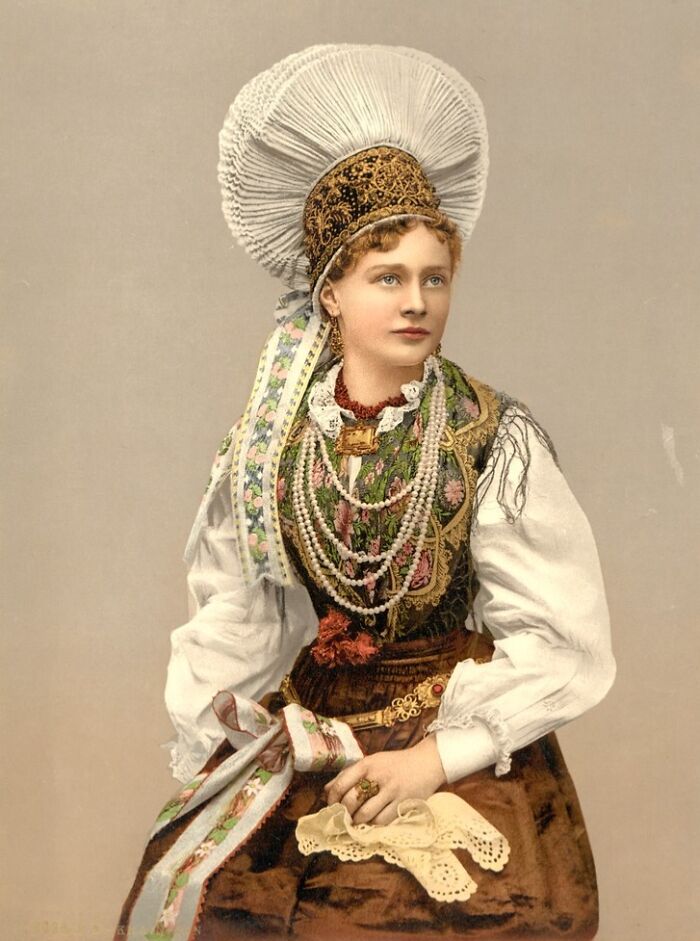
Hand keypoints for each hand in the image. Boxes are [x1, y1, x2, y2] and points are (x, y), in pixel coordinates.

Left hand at [323, 736, 446, 825]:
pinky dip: (373, 825)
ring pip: (366, 814)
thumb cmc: (395, 764)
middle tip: (344, 818)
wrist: (426, 763)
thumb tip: (326, 791)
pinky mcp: (403, 802)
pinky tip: (371, 823)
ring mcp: (391, 790)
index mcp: (367, 763)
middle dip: (344, 813)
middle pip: (352, 801)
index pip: (341, 783)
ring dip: (358, 822)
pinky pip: (382, 820)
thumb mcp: (371, 762)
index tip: (331, 806)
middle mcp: (378, 776)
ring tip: (356, 823)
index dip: (333, 799)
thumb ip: (349, 775)